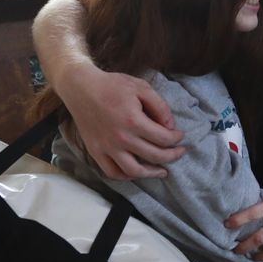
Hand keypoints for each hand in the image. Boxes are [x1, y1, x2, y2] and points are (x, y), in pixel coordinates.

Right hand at [55, 62, 184, 179]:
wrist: (81, 88)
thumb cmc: (112, 85)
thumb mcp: (141, 88)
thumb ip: (159, 107)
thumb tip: (171, 126)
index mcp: (134, 121)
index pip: (163, 138)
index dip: (176, 138)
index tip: (181, 136)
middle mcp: (121, 138)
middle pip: (154, 156)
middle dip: (172, 155)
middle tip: (180, 152)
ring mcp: (107, 148)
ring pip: (134, 171)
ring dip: (152, 173)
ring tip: (163, 171)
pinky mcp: (95, 152)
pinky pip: (112, 172)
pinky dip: (126, 176)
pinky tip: (137, 172)